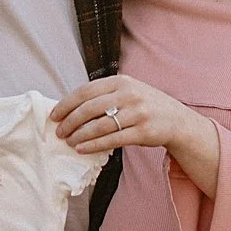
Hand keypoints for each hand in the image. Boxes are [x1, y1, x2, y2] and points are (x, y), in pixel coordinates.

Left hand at [50, 74, 219, 190]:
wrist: (176, 120)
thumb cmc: (145, 105)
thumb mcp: (127, 91)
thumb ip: (104, 95)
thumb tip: (70, 108)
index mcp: (121, 81)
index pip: (86, 91)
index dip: (67, 104)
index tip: (54, 115)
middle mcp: (129, 95)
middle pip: (89, 108)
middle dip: (70, 122)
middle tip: (59, 132)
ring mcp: (137, 113)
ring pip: (99, 126)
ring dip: (79, 135)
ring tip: (68, 142)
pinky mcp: (143, 132)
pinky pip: (112, 140)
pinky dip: (93, 145)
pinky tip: (82, 149)